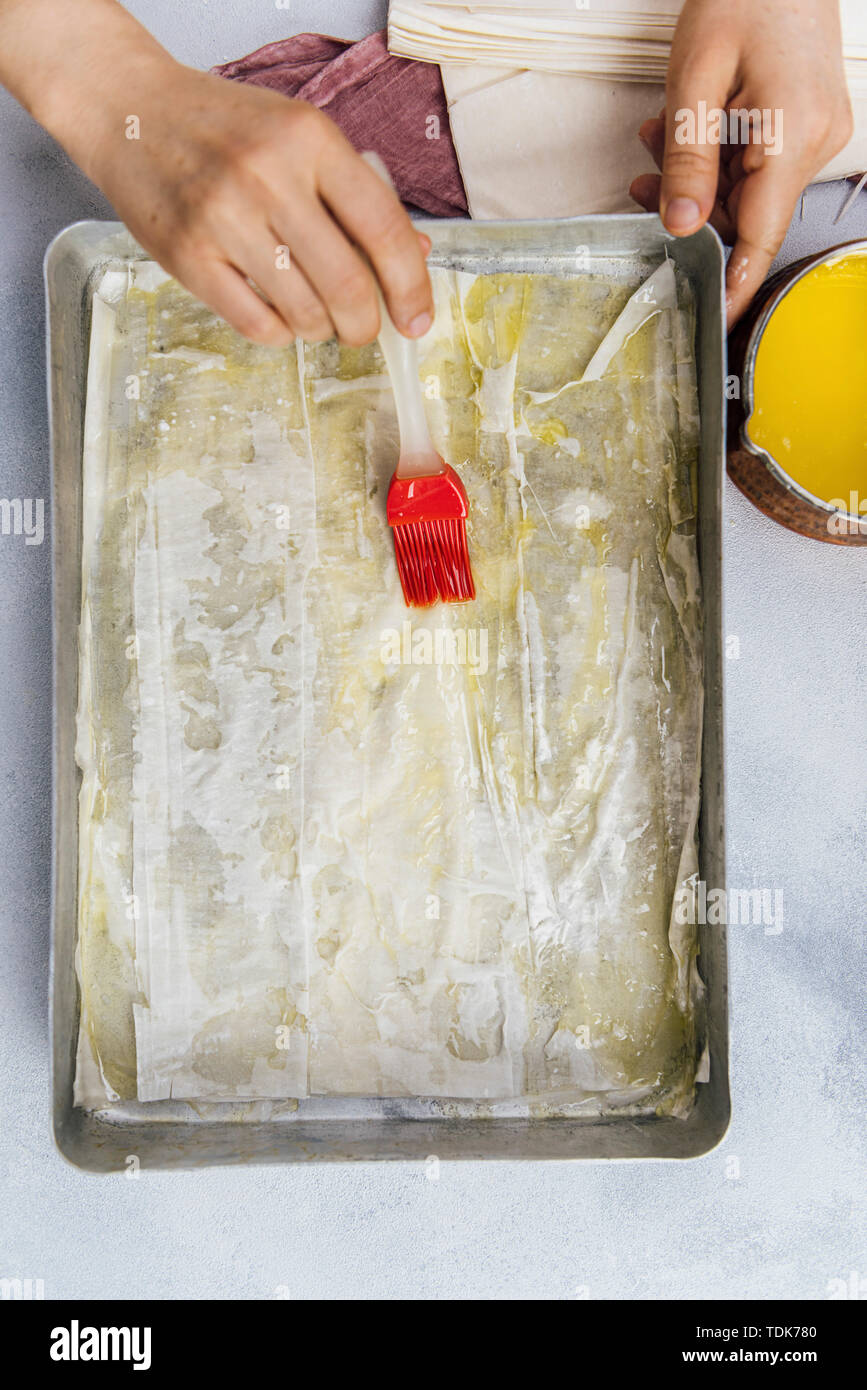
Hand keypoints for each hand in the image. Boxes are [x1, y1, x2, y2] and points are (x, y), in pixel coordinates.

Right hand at [0, 0, 432, 345]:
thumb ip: (357, 195)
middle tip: (362, 330)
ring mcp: (224, 217)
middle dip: (365, 324)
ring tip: (314, 317)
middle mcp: (268, 176)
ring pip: (302, 311)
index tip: (417, 320)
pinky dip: (279, 334)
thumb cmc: (227, 130)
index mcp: (311, 140)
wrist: (132, 112)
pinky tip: (278, 317)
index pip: (383, 228)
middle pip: (346, 283)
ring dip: (320, 329)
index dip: (410, 286)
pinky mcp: (188, 255)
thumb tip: (417, 254)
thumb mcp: (300, 139)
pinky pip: (256, 324)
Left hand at [629, 0, 852, 325]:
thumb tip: (680, 222)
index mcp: (792, 136)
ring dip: (698, 175)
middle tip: (646, 180)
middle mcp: (815, 141)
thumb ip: (688, 159)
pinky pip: (756, 160)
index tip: (714, 319)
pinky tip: (688, 126)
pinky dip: (717, 153)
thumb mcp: (695, 80)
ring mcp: (815, 131)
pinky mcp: (806, 120)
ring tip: (659, 137)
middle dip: (692, 206)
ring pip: (746, 186)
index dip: (734, 283)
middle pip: (747, 212)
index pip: (761, 237)